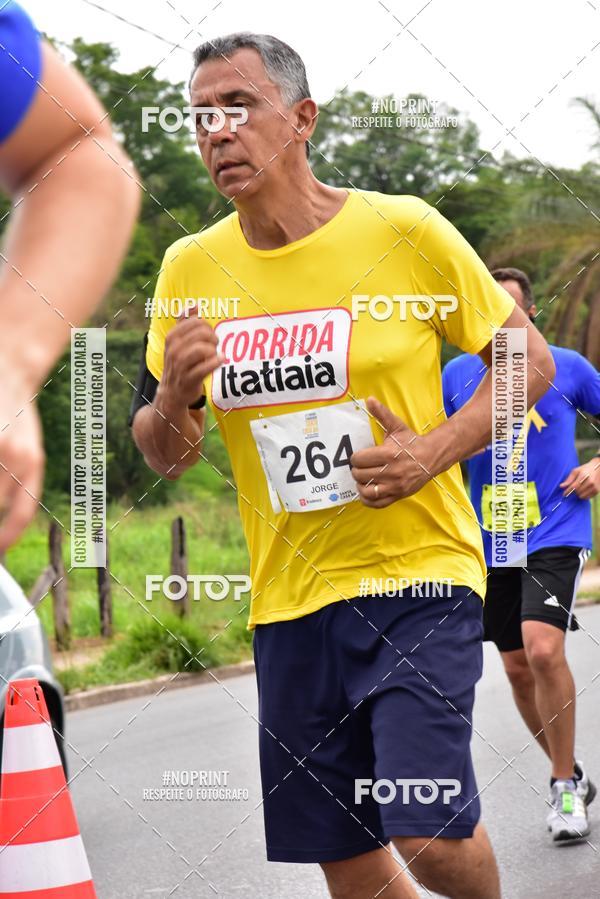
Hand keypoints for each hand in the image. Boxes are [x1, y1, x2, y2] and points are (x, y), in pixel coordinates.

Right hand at [0, 389, 43, 551]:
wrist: (9, 370)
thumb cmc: (15, 416)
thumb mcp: (26, 449)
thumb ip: (17, 480)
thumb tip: (2, 514)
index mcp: (34, 463)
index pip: (22, 512)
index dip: (8, 537)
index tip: (0, 551)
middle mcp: (15, 455)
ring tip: (0, 470)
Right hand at [157, 306, 223, 413]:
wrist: (171, 392)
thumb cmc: (179, 363)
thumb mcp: (177, 341)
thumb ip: (185, 322)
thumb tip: (194, 305)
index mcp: (172, 337)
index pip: (195, 322)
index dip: (207, 326)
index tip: (209, 335)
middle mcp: (174, 349)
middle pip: (201, 333)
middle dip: (212, 337)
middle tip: (214, 345)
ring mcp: (180, 365)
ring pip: (202, 349)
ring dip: (213, 350)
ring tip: (215, 354)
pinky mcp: (189, 379)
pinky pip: (206, 367)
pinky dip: (216, 362)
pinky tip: (220, 360)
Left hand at [351, 397, 438, 507]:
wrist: (432, 457)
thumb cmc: (411, 442)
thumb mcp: (397, 427)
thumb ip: (382, 414)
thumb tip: (370, 399)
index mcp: (389, 454)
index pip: (359, 459)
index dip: (355, 457)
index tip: (359, 456)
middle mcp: (392, 471)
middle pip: (359, 475)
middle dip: (357, 470)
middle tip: (361, 466)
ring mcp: (395, 486)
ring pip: (366, 491)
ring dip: (360, 485)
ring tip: (362, 479)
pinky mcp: (398, 495)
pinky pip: (377, 503)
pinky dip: (368, 499)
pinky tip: (367, 491)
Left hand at [560, 458, 599, 499]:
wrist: (598, 468)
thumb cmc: (585, 469)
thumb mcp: (576, 471)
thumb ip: (569, 479)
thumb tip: (561, 486)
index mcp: (584, 476)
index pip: (574, 486)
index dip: (567, 491)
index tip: (564, 494)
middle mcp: (590, 482)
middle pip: (577, 492)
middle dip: (574, 491)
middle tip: (574, 487)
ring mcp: (594, 487)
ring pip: (582, 496)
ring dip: (579, 494)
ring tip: (579, 488)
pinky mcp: (597, 490)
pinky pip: (587, 497)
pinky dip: (584, 495)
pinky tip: (584, 490)